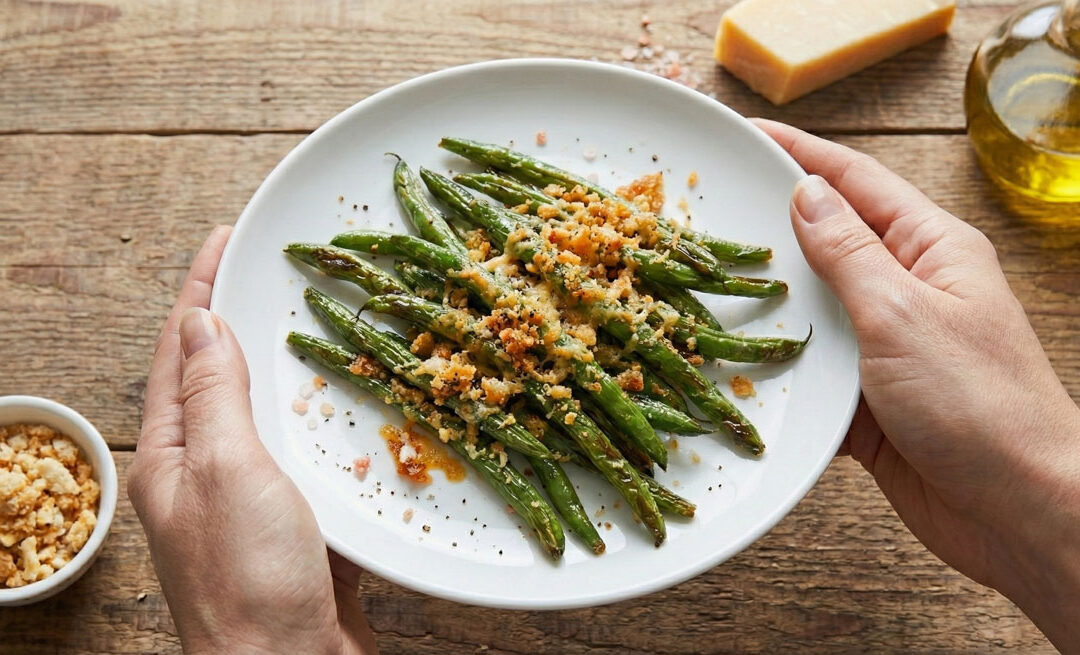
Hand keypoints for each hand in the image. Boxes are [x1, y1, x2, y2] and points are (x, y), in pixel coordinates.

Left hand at [128, 226, 377, 654]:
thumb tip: (200, 323)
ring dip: (294, 363)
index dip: (200, 288)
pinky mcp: (304, 520)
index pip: (180, 349)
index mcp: (175, 454)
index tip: (225, 236)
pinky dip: (332, 418)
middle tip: (275, 265)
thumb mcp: (225, 470)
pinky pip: (315, 452)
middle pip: (222, 374)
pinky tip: (358, 400)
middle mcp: (210, 471)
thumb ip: (215, 396)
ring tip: (320, 315)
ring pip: (273, 411)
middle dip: (244, 316)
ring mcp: (257, 496)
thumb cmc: (247, 578)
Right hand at [754, 119, 1079, 650]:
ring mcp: (885, 346)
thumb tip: (805, 193)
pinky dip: (778, 367)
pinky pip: (811, 371)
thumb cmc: (978, 404)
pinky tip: (734, 364)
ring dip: (767, 302)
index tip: (747, 134)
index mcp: (930, 250)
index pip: (856, 182)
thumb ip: (848, 254)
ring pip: (812, 310)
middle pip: (828, 243)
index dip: (801, 153)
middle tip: (708, 210)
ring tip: (703, 283)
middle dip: (771, 226)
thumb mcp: (903, 313)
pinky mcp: (866, 400)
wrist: (1016, 511)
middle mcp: (907, 290)